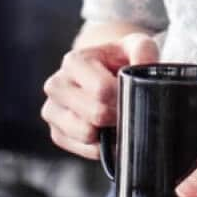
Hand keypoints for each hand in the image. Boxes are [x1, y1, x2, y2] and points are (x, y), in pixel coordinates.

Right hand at [40, 32, 158, 159]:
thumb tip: (144, 64)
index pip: (101, 89)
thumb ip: (143, 49)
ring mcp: (52, 111)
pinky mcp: (57, 133)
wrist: (103, 75)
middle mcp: (56, 85)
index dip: (123, 97)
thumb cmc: (119, 60)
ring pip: (86, 134)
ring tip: (117, 119)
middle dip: (118, 116)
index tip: (132, 94)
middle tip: (127, 109)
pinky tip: (108, 132)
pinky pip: (85, 150)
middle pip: (95, 114)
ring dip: (109, 132)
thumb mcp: (133, 46)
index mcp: (72, 62)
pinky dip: (102, 146)